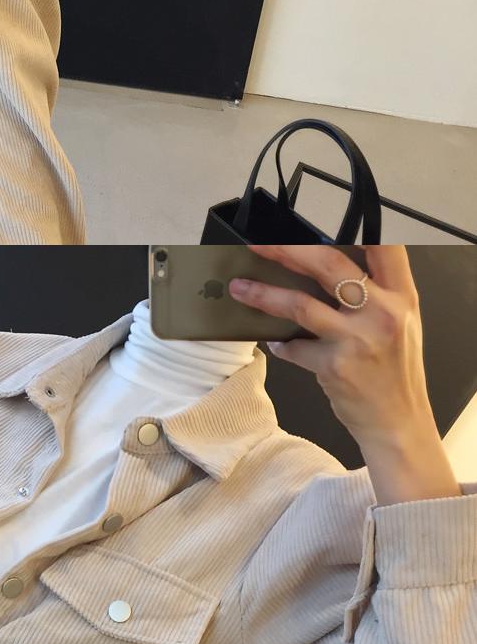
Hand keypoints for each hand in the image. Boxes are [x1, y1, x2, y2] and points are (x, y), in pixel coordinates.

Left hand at [228, 244, 459, 506]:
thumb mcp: (400, 324)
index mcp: (402, 297)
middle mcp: (383, 312)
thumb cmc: (395, 373)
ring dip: (264, 295)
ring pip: (301, 304)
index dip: (353, 227)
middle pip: (329, 264)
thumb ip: (375, 294)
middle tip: (259, 245)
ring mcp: (358, 339)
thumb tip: (324, 267)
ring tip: (240, 288)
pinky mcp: (335, 366)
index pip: (383, 247)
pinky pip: (295, 347)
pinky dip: (282, 344)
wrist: (398, 422)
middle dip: (286, 250)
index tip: (317, 221)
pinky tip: (275, 342)